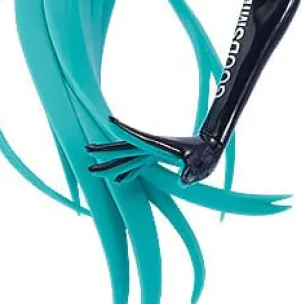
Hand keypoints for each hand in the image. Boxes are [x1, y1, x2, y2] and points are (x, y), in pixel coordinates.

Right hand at [86, 116, 224, 184]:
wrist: (213, 146)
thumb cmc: (207, 154)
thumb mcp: (201, 165)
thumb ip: (191, 173)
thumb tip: (184, 183)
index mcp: (159, 146)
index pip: (137, 137)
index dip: (123, 130)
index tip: (108, 120)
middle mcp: (153, 147)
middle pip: (125, 147)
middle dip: (106, 149)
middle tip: (86, 149)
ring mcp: (154, 152)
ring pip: (128, 156)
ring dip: (112, 162)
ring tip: (94, 168)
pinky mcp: (158, 158)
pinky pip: (138, 164)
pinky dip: (128, 171)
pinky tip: (119, 179)